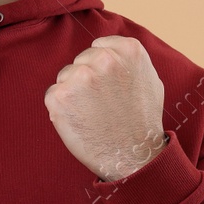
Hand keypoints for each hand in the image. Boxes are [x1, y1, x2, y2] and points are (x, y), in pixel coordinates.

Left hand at [44, 36, 166, 181]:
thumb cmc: (142, 121)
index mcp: (128, 50)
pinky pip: (54, 95)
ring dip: (73, 93)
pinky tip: (80, 121)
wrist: (133, 156)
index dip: (102, 69)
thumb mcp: (150, 79)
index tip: (110, 87)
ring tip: (93, 114)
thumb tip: (108, 48)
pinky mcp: (60, 97)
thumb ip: (129, 59)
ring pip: (66, 77)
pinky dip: (62, 109)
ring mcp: (80, 77)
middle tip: (102, 105)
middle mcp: (104, 59)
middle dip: (87, 80)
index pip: (99, 46)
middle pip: (81, 61)